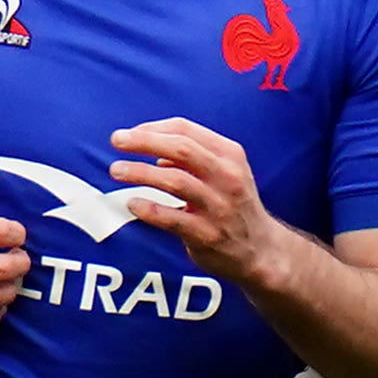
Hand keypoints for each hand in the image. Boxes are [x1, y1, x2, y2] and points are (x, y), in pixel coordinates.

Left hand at [107, 118, 274, 282]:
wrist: (261, 249)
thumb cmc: (232, 204)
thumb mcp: (224, 172)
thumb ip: (192, 157)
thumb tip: (155, 148)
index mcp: (230, 156)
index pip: (187, 131)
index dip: (152, 128)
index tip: (129, 133)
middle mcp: (228, 177)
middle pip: (181, 149)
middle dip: (144, 141)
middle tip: (116, 140)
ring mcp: (218, 206)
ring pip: (175, 181)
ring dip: (141, 172)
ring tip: (116, 170)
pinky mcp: (207, 234)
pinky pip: (172, 218)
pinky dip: (149, 209)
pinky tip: (132, 204)